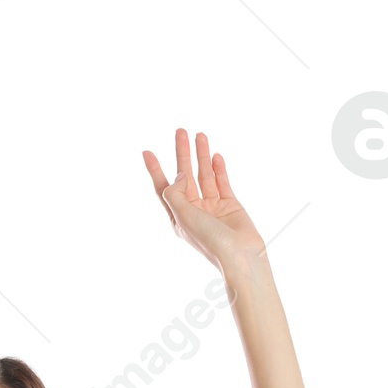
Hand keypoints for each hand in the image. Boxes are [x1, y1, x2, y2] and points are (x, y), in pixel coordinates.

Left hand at [141, 127, 265, 276]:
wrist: (240, 256)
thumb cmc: (211, 242)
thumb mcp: (184, 217)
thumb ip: (175, 194)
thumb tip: (180, 174)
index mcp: (179, 217)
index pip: (163, 189)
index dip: (155, 170)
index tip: (147, 151)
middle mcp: (194, 211)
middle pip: (185, 176)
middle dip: (182, 154)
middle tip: (180, 131)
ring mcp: (212, 207)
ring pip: (204, 175)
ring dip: (201, 155)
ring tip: (200, 135)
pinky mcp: (230, 204)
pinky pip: (222, 181)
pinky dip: (218, 168)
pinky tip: (215, 156)